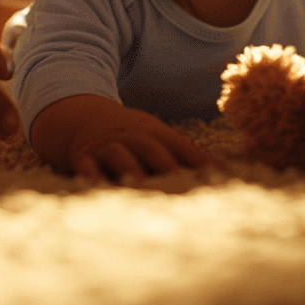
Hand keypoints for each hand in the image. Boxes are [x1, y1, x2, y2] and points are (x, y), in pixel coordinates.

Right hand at [30, 94, 209, 182]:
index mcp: (154, 132)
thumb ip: (184, 153)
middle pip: (152, 150)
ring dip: (131, 170)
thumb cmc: (130, 135)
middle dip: (167, 166)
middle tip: (183, 186)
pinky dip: (91, 177)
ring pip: (121, 157)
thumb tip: (223, 170)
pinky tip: (96, 187)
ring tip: (141, 186)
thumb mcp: (155, 135)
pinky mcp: (84, 157)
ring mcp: (107, 146)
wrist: (81, 117)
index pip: (181, 147)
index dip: (199, 161)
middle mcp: (132, 137)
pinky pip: (87, 167)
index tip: (218, 178)